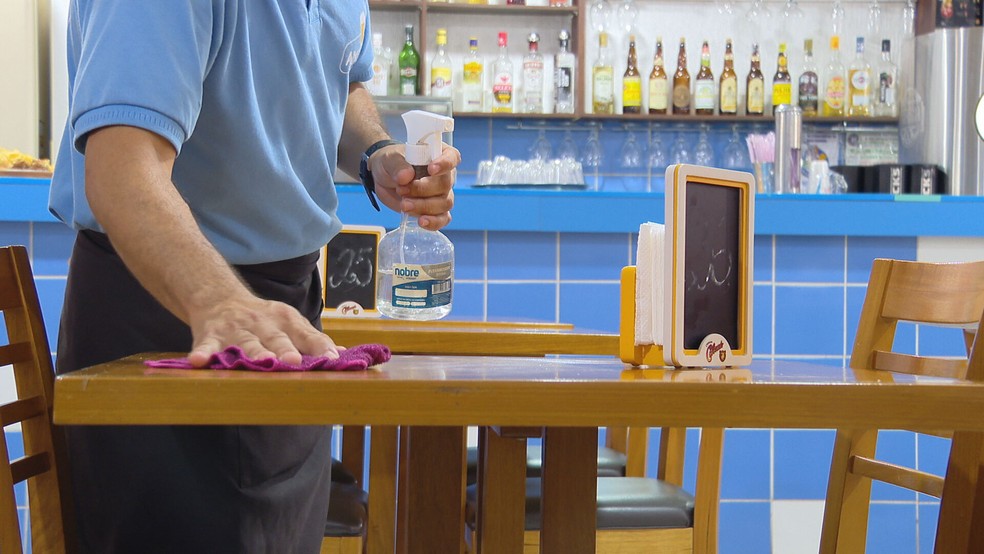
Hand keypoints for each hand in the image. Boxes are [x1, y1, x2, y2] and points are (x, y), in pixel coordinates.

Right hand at [186, 293, 338, 367]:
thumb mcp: (289, 323)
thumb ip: (313, 340)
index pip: (306, 334)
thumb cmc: (262, 319)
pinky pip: (207, 345)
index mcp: (285, 320)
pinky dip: (203, 353)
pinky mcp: (210, 335)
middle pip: (275, 338)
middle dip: (285, 349)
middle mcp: (262, 323)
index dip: (319, 346)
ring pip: (246, 342)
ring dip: (253, 352)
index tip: (333, 358)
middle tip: (293, 360)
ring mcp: (235, 329)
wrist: (219, 298)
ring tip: (261, 361)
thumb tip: (343, 354)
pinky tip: (199, 361)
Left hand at [370, 143, 459, 230]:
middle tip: (402, 190)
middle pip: (445, 184)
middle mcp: (443, 175)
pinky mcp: (433, 210)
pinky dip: (434, 222)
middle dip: (423, 190)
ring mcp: (440, 194)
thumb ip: (397, 165)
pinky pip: (442, 219)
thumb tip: (406, 176)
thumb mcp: (389, 158)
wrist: (383, 177)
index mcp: (437, 155)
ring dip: (424, 206)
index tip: (431, 170)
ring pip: (444, 203)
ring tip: (404, 205)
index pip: (452, 157)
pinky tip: (422, 222)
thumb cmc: (391, 162)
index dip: (445, 164)